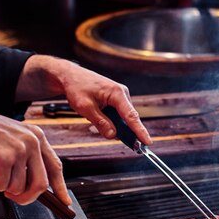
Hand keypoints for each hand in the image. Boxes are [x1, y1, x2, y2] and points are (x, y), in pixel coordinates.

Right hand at [0, 101, 69, 205]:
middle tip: (14, 197)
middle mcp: (32, 142)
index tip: (65, 202)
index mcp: (37, 136)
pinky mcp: (4, 159)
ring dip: (3, 185)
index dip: (61, 188)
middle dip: (27, 197)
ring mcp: (19, 150)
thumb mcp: (12, 140)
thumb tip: (37, 187)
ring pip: (18, 187)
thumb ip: (27, 159)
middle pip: (40, 184)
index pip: (55, 167)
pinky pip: (2, 185)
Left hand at [15, 55, 152, 144]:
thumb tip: (113, 135)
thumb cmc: (77, 87)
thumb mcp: (85, 107)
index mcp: (117, 93)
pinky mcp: (115, 101)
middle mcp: (122, 94)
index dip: (140, 131)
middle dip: (123, 131)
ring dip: (112, 125)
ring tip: (94, 117)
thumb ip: (100, 122)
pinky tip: (97, 116)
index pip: (131, 116)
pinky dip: (110, 121)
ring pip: (121, 119)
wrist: (70, 76)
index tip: (148, 142)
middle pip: (128, 119)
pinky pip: (117, 116)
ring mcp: (120, 97)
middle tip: (115, 139)